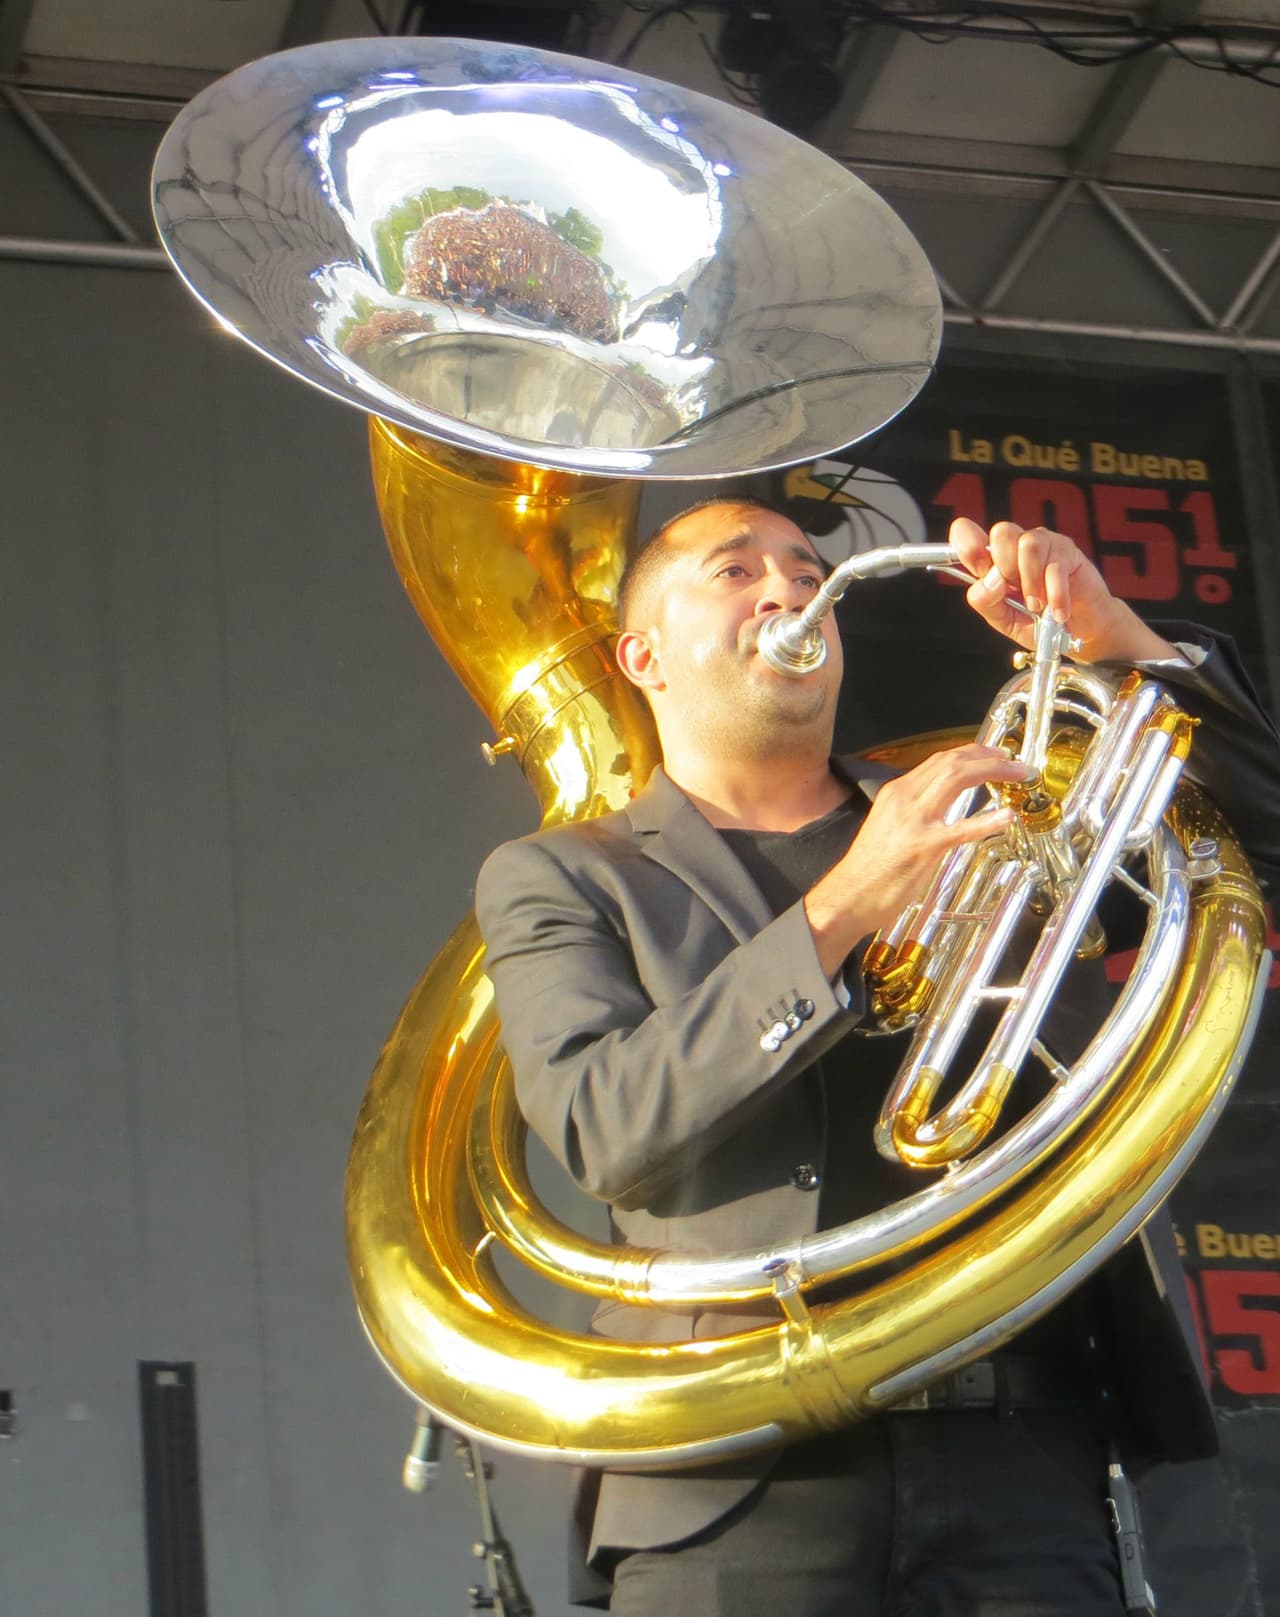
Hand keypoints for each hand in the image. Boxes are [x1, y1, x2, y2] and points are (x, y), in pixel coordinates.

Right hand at [804, 743, 1027, 974]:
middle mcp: (904, 799)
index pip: (938, 760)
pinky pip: (961, 829)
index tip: (993, 754)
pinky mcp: (923, 848)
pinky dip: (988, 820)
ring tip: (1017, 773)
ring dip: (993, 771)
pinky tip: (1007, 817)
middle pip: (951, 762)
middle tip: (1013, 760)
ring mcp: (914, 822)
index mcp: (896, 793)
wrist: (848, 896)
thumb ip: (913, 812)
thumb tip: (941, 808)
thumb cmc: (868, 870)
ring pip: (956, 778)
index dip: (971, 753)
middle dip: (987, 756)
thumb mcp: (888, 826)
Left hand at [949, 517, 1177, 663]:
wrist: (1078, 633)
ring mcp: (1044, 545)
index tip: (978, 569)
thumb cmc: (1038, 623)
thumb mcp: (1003, 620)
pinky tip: (1057, 612)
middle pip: (1002, 532)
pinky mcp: (1068, 552)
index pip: (967, 531)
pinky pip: (1055, 564)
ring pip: (1028, 544)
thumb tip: (990, 581)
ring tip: (1037, 606)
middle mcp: (1016, 547)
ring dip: (1031, 581)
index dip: (967, 543)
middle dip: (1006, 568)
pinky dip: (1054, 594)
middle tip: (1017, 593)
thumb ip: (987, 601)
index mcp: (993, 560)